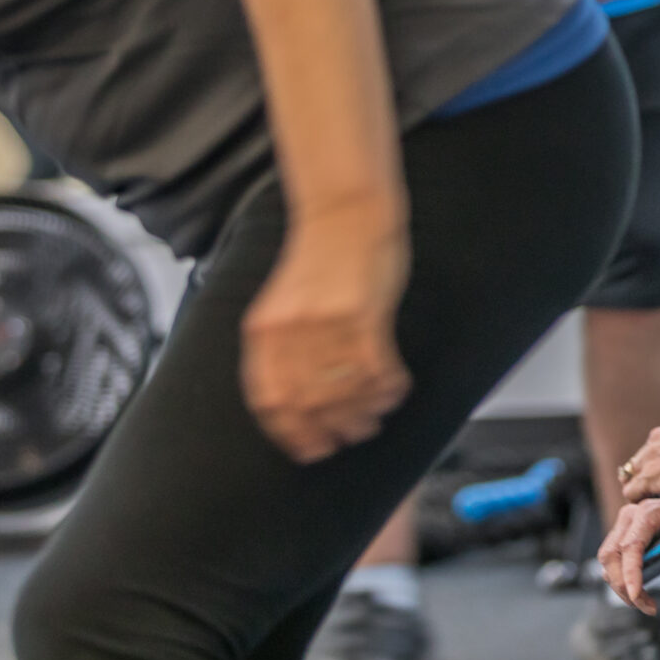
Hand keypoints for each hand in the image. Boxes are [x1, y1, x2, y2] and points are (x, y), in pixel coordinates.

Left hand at [240, 215, 409, 462]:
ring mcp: (327, 323)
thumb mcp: (284, 303)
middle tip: (348, 437)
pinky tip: (395, 390)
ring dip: (362, 413)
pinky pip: (376, 368)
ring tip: (373, 418)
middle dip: (330, 429)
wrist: (346, 211)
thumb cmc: (321, 256)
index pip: (268, 398)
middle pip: (307, 402)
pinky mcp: (364, 314)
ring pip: (344, 391)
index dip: (288, 431)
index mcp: (264, 329)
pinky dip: (387, 388)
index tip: (306, 447)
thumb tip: (294, 400)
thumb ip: (282, 346)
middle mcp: (291, 330)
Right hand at [598, 488, 659, 613]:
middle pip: (611, 555)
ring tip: (646, 602)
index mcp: (651, 511)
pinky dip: (622, 579)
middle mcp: (631, 515)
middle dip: (622, 586)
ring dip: (620, 585)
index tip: (636, 597)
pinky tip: (640, 590)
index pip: (631, 546)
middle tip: (646, 606)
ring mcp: (625, 524)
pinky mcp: (623, 535)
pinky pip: (613, 560)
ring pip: (608, 560)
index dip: (630, 574)